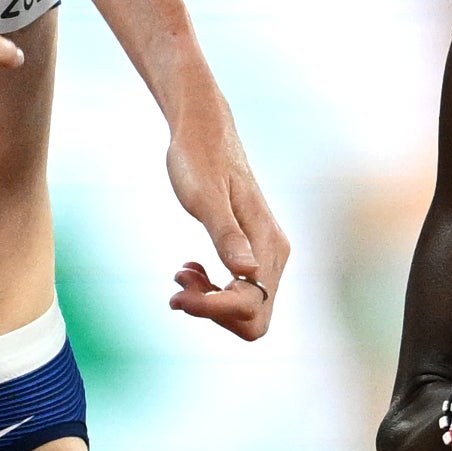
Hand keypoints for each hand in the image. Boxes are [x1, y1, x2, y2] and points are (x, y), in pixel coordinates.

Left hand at [162, 105, 288, 340]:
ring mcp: (265, 255)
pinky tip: (190, 269)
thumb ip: (226, 235)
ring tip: (181, 274)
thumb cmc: (200, 158)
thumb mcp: (205, 197)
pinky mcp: (252, 252)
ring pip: (246, 309)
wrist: (205, 131)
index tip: (176, 295)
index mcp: (268, 244)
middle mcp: (275, 254)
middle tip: (179, 286)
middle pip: (255, 318)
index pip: (250, 304)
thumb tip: (246, 274)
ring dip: (210, 303)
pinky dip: (212, 292)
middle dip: (214, 312)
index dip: (213, 310)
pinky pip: (239, 292)